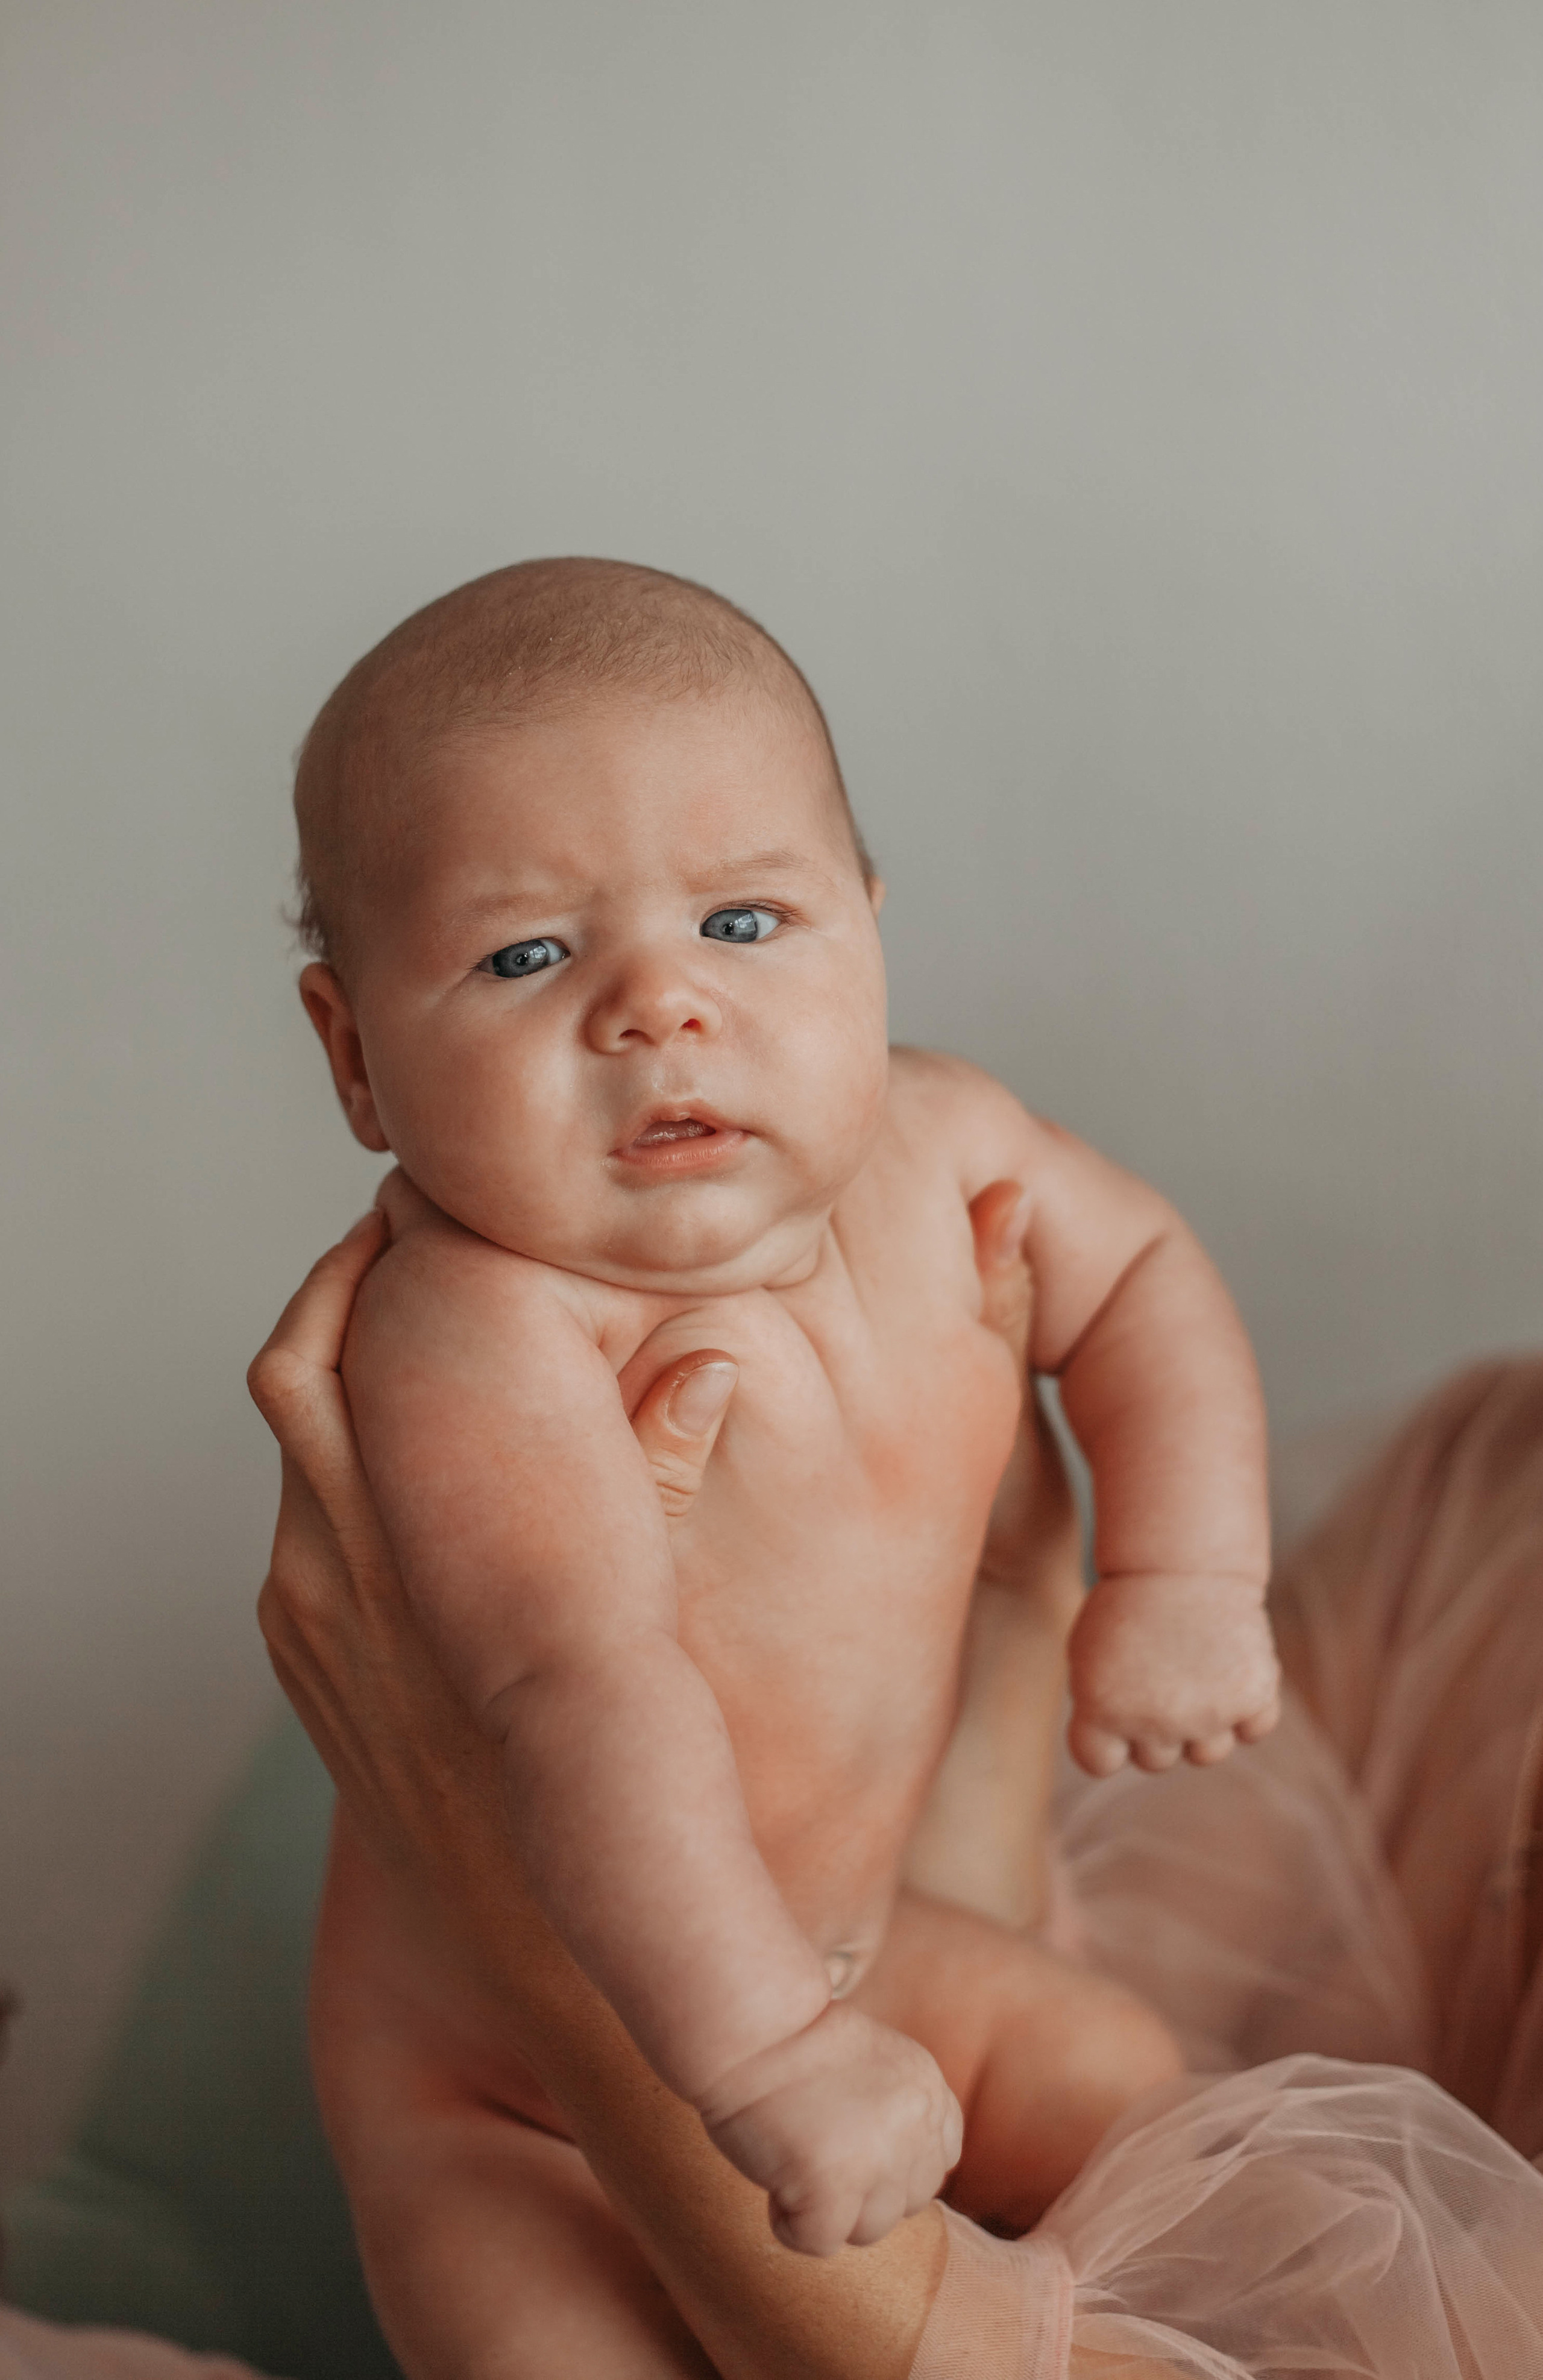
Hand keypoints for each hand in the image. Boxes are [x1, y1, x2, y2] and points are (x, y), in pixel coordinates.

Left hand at [246, 1211, 737, 1949]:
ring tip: (414, 1288)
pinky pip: (297, 1508)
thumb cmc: (633, 1785)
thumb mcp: (658, 1616)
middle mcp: (340, 1563)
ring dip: (343, 1340)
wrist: (559, 1950)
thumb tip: (705, 1367)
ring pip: (292, 1421)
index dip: (410, 1251)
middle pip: (306, 1353)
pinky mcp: (305, 1654)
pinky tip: (413, 1431)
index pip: (372, 1337)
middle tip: (426, 1214)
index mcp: (423, 1539)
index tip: (462, 1202)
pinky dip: (338, 1438)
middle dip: (362, 1268)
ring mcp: (312, 1609)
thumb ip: (664, 1484)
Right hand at [697, 2002, 962, 2258]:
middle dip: (863, 2191)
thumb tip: (897, 2180)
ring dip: (829, 2210)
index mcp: (928, 2091)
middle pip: (907, 2204)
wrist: (750, 2028)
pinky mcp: (833, 2186)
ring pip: (869, 2230)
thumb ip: (899, 2115)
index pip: (938, 2162)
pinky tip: (774, 2178)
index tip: (853, 2143)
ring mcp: (878, 2159)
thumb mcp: (876, 2065)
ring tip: (793, 2158)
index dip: (894, 2165)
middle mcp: (916, 2126)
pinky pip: (820, 2242)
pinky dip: (790, 2223)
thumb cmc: (794, 2044)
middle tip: (816, 2148)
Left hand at [1067, 1572, 1281, 1775]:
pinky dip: (1248, 1710)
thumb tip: (1122, 1749)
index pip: (1098, 1762)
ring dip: (1202, 1724)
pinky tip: (1230, 1672)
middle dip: (1154, 1726)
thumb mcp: (1088, 1654)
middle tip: (1158, 1674)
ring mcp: (1208, 1714)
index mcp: (1102, 1709)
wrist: (1182, 1558)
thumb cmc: (1129, 1603)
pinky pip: (1254, 1730)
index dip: (1105, 1739)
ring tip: (1195, 1673)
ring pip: (1207, 1753)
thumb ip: (1099, 1708)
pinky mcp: (1252, 1698)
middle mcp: (1155, 1721)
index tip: (1113, 1706)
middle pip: (1155, 1760)